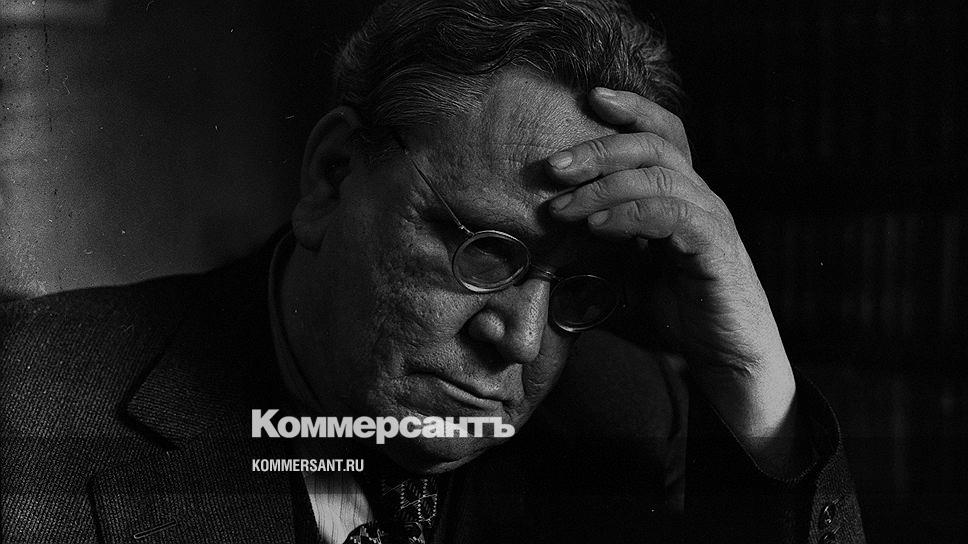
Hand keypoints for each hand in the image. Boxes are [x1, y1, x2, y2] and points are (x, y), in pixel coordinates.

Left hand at [546, 88, 803, 472]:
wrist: (728, 364)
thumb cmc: (676, 319)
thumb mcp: (622, 283)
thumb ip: (591, 262)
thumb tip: (534, 261)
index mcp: (681, 197)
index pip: (663, 135)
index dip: (632, 109)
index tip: (588, 98)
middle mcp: (701, 200)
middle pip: (655, 146)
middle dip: (599, 148)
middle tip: (552, 168)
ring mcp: (711, 222)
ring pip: (660, 177)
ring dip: (603, 187)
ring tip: (561, 207)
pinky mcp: (716, 250)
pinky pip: (672, 215)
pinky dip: (629, 215)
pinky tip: (597, 228)